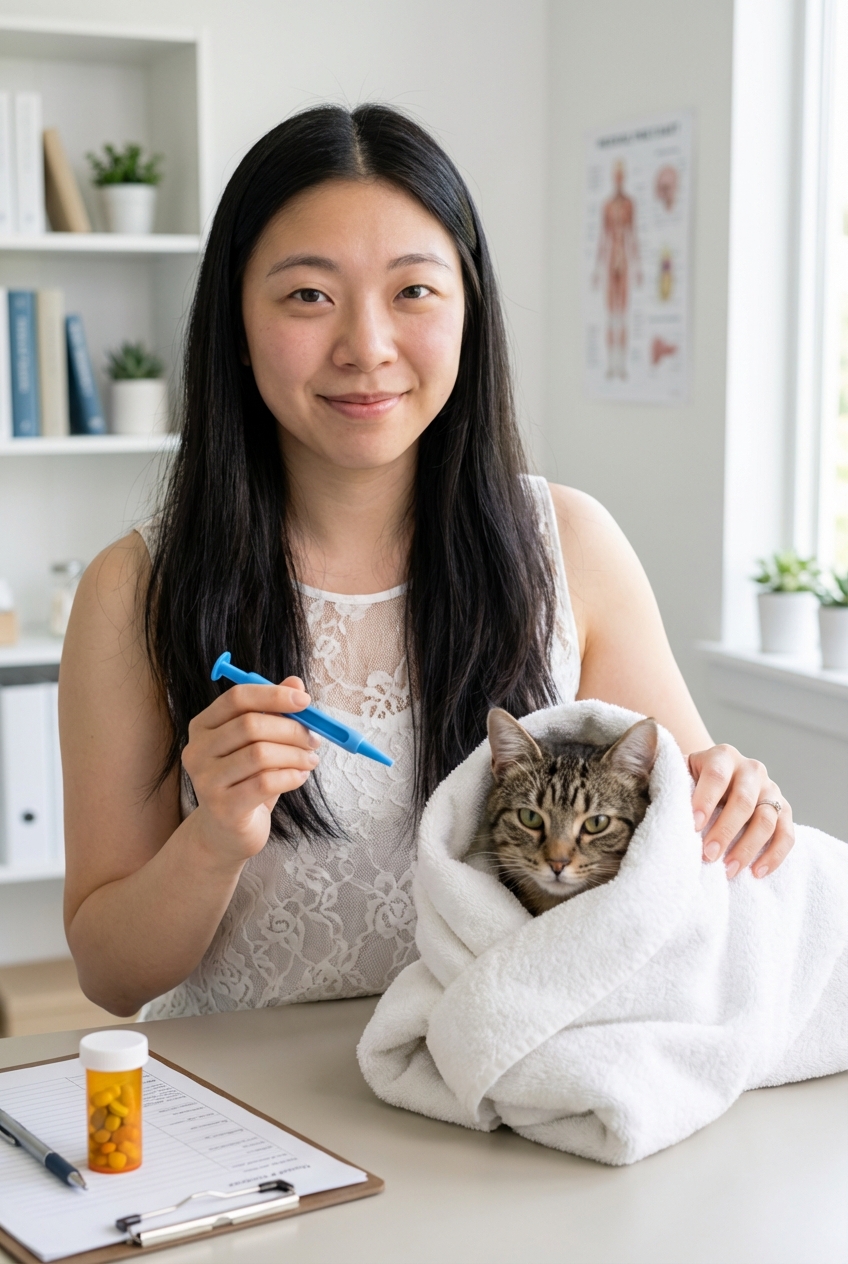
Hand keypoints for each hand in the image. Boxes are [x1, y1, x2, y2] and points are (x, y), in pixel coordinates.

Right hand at [182, 677, 319, 867]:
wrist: (227, 832)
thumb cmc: (246, 780)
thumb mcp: (260, 743)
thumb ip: (274, 711)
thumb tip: (296, 683)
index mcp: (203, 726)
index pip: (237, 698)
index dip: (273, 695)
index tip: (305, 700)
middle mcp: (197, 750)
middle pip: (250, 725)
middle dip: (291, 729)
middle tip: (315, 739)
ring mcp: (205, 780)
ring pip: (260, 754)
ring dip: (295, 755)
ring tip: (310, 760)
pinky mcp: (222, 808)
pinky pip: (265, 783)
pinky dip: (291, 777)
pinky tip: (299, 778)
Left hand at [688, 745, 793, 878]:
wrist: (718, 777)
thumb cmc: (694, 781)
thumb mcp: (682, 775)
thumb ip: (677, 788)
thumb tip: (670, 816)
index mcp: (722, 756)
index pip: (716, 776)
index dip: (705, 801)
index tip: (694, 827)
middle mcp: (751, 769)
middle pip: (743, 801)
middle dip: (725, 831)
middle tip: (708, 855)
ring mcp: (771, 789)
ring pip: (766, 819)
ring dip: (747, 848)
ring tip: (728, 869)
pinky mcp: (784, 809)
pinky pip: (787, 834)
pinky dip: (774, 855)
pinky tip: (757, 872)